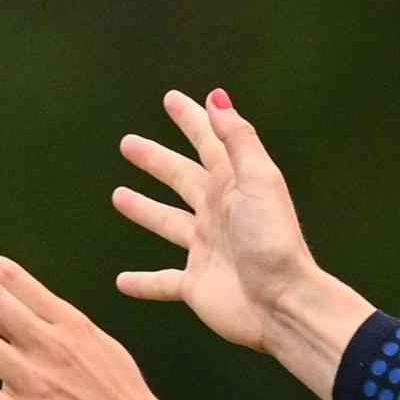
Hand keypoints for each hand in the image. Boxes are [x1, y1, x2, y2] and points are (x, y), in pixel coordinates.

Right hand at [114, 88, 374, 398]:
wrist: (282, 302)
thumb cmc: (273, 239)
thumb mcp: (259, 179)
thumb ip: (238, 138)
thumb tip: (217, 97)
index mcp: (233, 185)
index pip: (208, 143)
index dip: (191, 120)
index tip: (172, 98)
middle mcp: (218, 214)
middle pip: (180, 178)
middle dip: (155, 160)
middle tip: (127, 143)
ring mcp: (205, 250)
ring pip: (167, 223)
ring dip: (144, 210)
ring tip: (118, 196)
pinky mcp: (195, 286)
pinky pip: (162, 282)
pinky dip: (143, 283)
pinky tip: (122, 281)